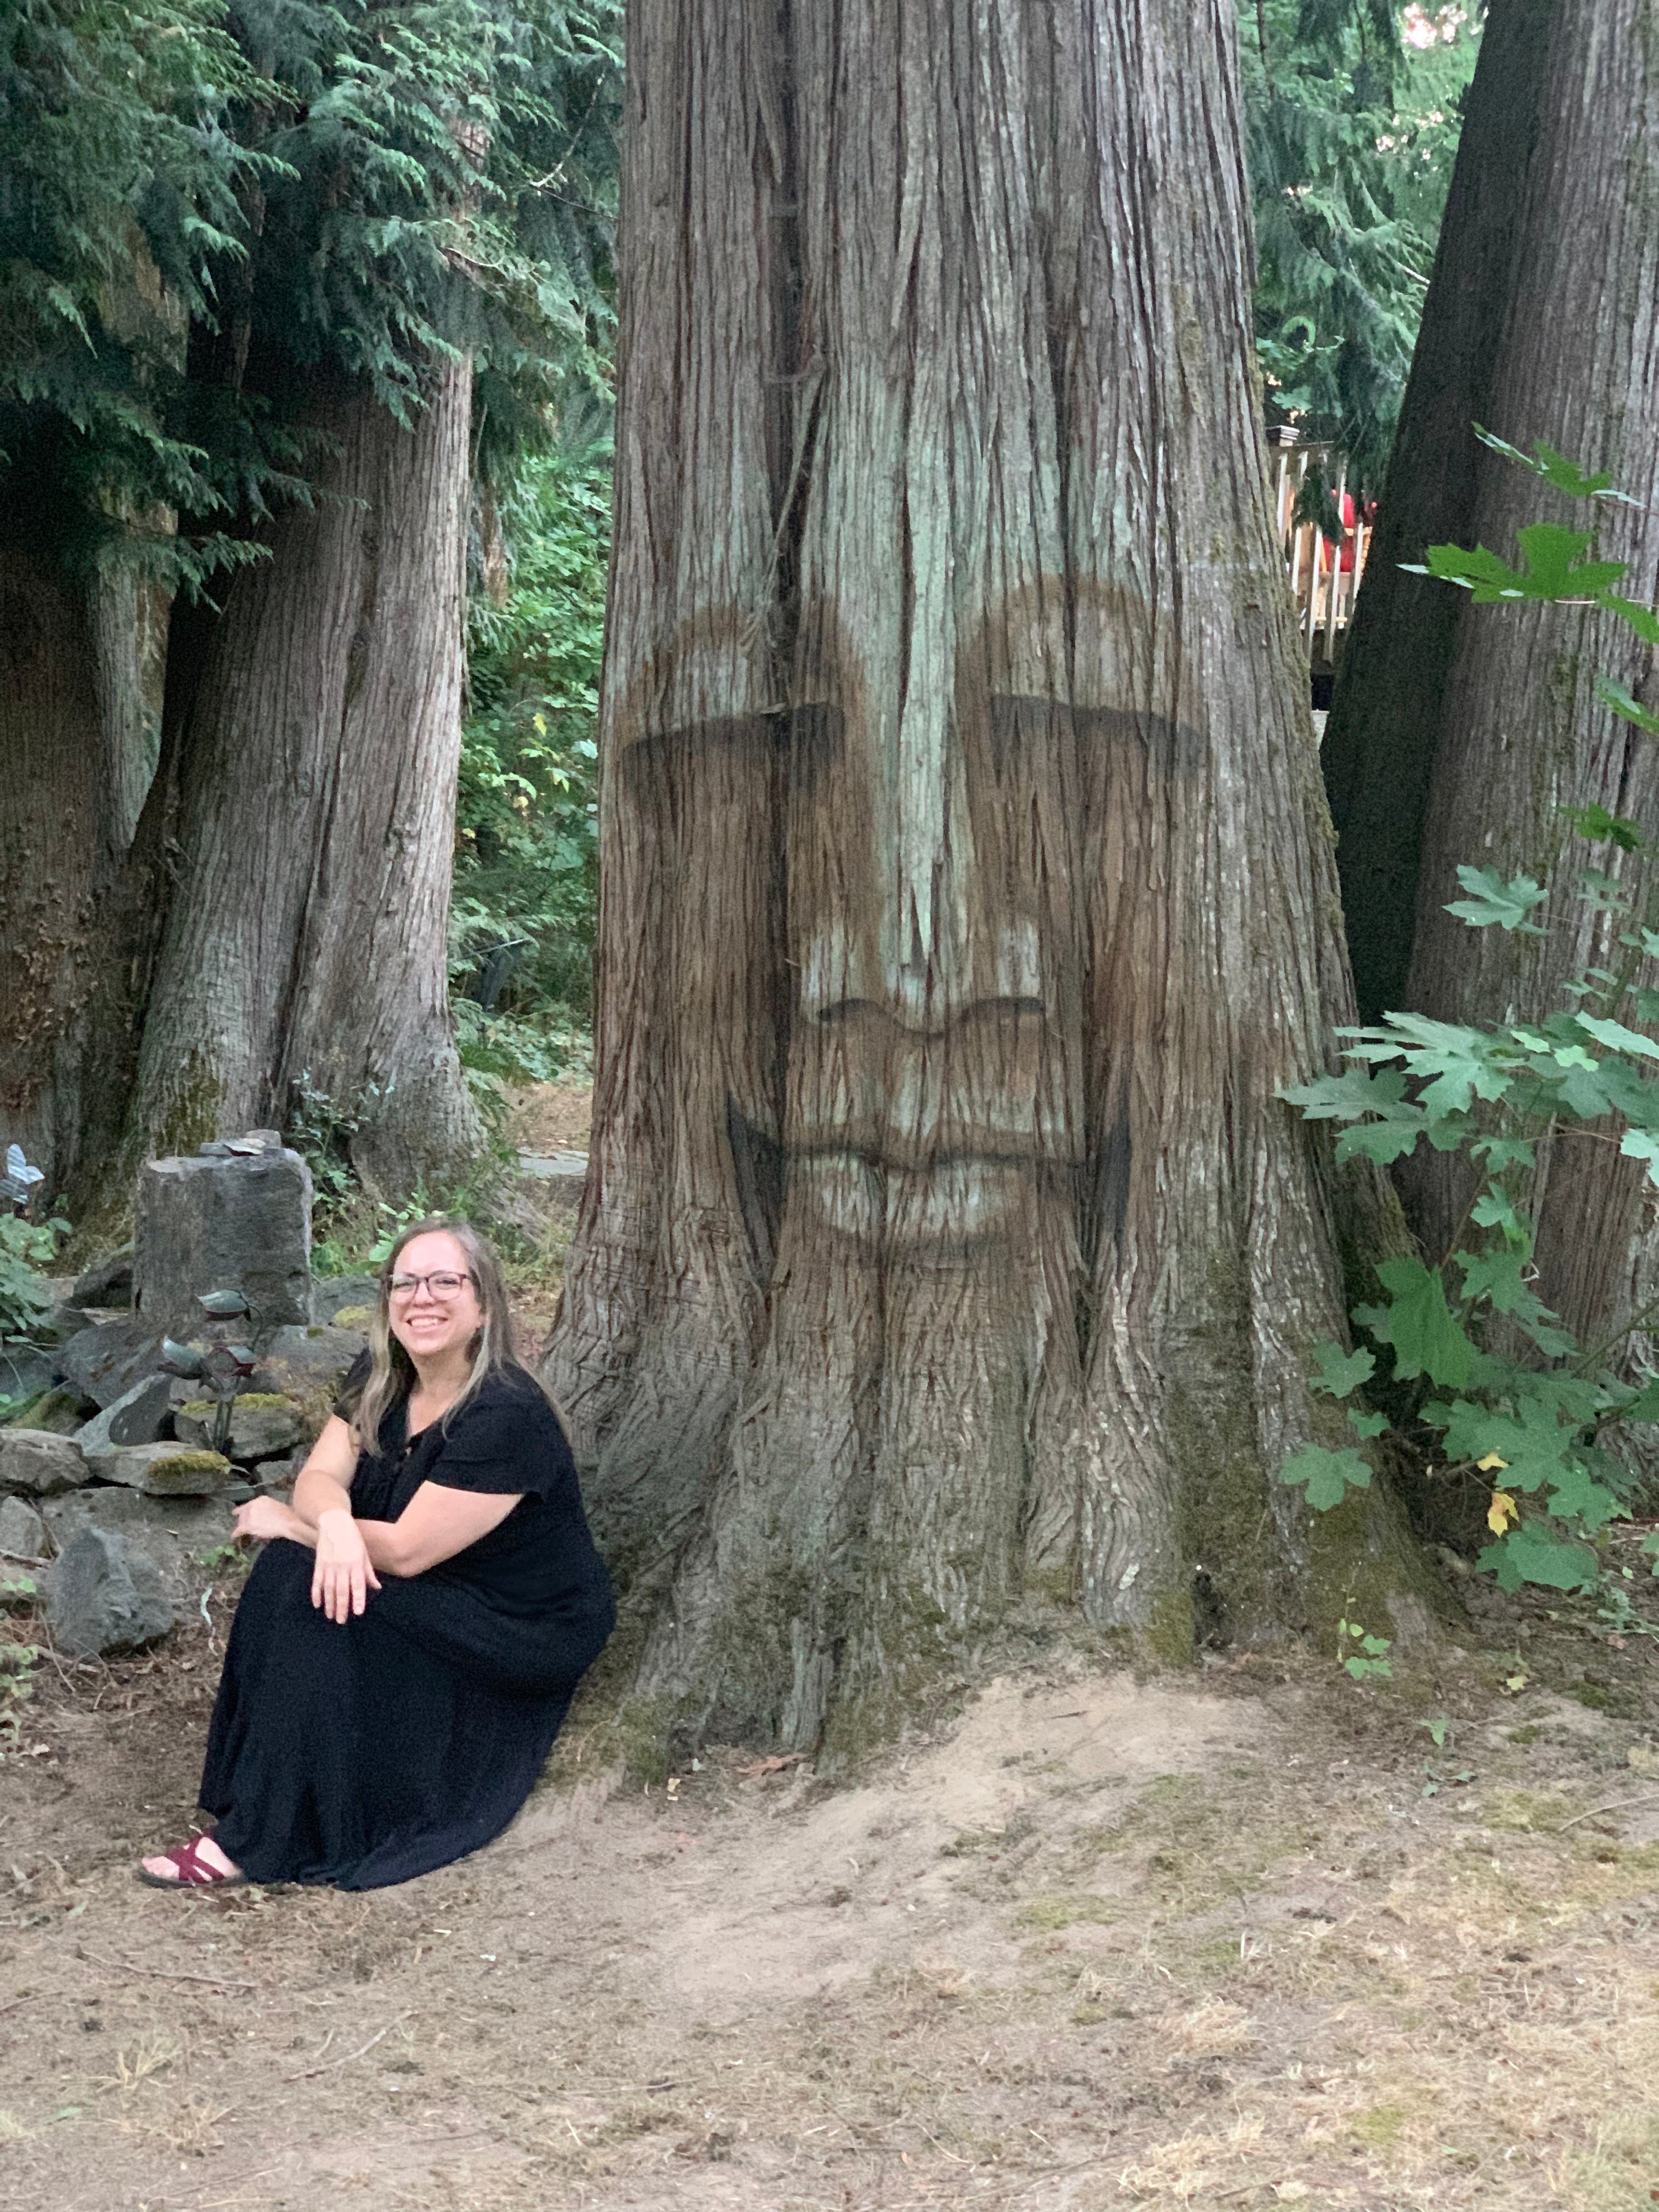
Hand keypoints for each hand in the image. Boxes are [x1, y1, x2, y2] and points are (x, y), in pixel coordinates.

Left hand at [233, 1494, 298, 1543]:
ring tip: (240, 1532)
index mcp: (261, 1500)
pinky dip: (235, 1534)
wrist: (287, 1523)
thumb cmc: (287, 1515)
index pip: (248, 1505)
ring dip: (241, 1527)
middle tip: (243, 1525)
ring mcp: (249, 1515)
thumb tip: (264, 1515)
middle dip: (242, 1519)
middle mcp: (252, 1506)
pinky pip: (238, 1530)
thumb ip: (267, 1509)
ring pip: (241, 1522)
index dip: (241, 1510)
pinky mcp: (248, 1525)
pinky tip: (233, 1537)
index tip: (236, 1512)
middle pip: (243, 1513)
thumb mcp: (276, 1506)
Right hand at [311, 1507, 379, 1623]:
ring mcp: (329, 1565)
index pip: (358, 1584)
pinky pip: (317, 1582)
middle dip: (342, 1607)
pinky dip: (316, 1594)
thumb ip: (368, 1572)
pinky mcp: (319, 1564)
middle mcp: (342, 1566)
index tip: (358, 1612)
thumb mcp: (364, 1553)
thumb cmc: (353, 1539)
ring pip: (329, 1589)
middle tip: (341, 1621)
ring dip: (329, 1604)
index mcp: (356, 1563)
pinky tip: (317, 1604)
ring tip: (330, 1616)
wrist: (334, 1524)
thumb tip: (377, 1588)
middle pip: (342, 1590)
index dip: (358, 1599)